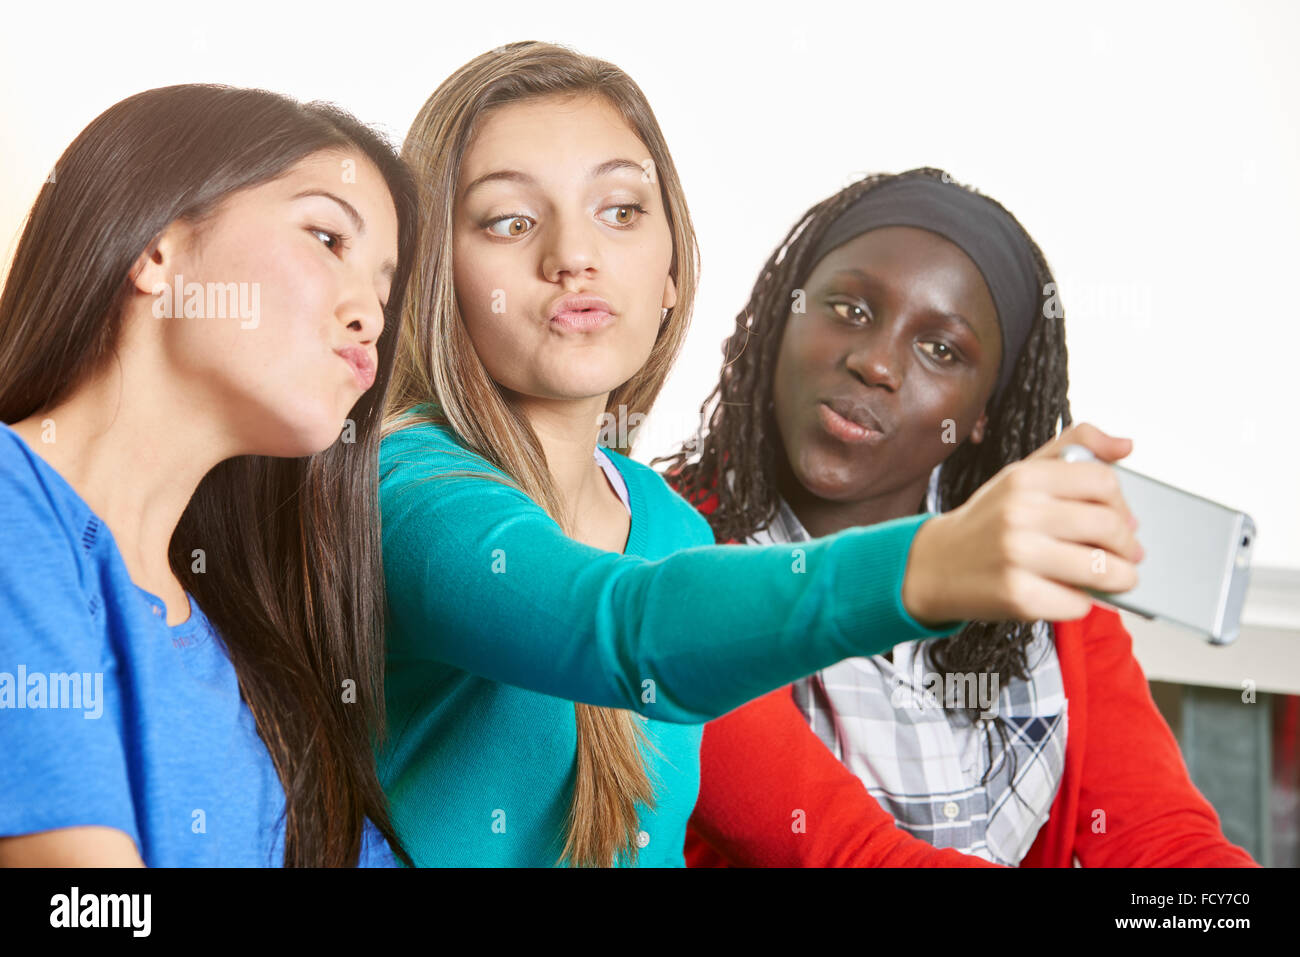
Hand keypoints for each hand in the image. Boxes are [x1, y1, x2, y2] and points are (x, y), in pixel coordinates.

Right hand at [901, 422, 1143, 625]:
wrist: (936, 565)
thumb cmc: (990, 520)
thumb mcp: (1023, 473)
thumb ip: (1075, 447)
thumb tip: (1126, 445)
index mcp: (1023, 477)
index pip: (1103, 481)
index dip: (1122, 504)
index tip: (1122, 520)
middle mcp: (1018, 512)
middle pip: (1109, 526)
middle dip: (1129, 546)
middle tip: (1126, 555)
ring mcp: (1017, 556)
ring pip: (1104, 570)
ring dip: (1120, 579)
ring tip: (1114, 578)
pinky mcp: (1018, 597)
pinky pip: (1078, 603)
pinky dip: (1081, 603)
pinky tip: (1067, 593)